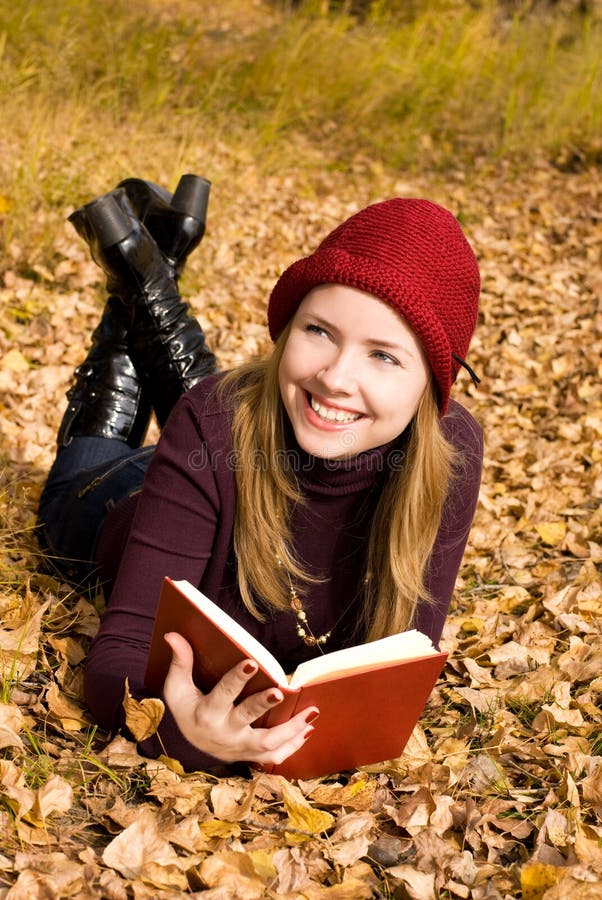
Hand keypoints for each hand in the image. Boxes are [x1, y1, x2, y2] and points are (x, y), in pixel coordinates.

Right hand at [162, 632, 318, 764]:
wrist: (191, 744)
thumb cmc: (187, 709)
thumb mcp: (177, 687)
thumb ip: (180, 661)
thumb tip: (174, 634)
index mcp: (207, 713)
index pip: (223, 693)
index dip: (237, 679)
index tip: (251, 662)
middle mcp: (224, 732)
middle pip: (247, 719)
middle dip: (263, 705)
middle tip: (281, 691)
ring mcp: (239, 747)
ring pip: (267, 743)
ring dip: (291, 729)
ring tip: (311, 712)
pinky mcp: (250, 755)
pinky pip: (274, 756)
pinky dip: (293, 746)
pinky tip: (308, 730)